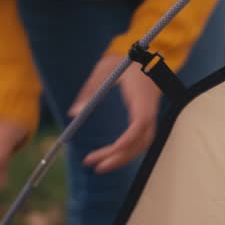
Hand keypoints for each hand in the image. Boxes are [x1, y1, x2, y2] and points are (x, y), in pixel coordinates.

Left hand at [69, 54, 159, 173]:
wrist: (145, 58)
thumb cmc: (124, 62)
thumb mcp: (106, 70)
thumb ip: (90, 89)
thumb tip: (74, 113)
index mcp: (141, 97)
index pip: (139, 125)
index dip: (126, 142)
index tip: (109, 152)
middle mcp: (149, 110)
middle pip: (141, 141)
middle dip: (120, 157)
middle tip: (95, 167)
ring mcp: (150, 115)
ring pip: (142, 144)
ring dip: (122, 158)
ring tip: (99, 165)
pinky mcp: (147, 119)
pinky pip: (140, 140)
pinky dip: (127, 151)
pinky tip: (111, 155)